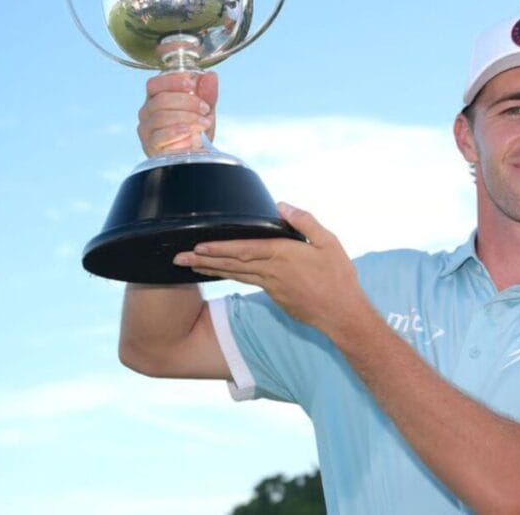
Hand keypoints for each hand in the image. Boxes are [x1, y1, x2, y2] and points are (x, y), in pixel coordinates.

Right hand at [137, 71, 218, 156]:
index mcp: (157, 98)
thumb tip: (210, 75)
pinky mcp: (150, 145)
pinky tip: (191, 136)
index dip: (172, 81)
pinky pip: (160, 136)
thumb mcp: (205, 109)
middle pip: (160, 100)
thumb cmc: (196, 130)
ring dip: (187, 118)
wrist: (196, 155)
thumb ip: (207, 93)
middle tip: (205, 109)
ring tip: (203, 124)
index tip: (191, 83)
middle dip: (187, 102)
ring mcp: (147, 129)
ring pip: (161, 117)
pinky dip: (178, 134)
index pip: (155, 84)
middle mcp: (147, 111)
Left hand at [172, 202, 368, 335]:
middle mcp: (271, 271)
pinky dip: (229, 275)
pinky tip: (220, 272)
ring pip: (235, 274)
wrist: (341, 314)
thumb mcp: (328, 242)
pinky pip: (246, 281)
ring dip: (211, 268)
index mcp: (283, 255)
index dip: (219, 247)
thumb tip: (282, 205)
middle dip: (203, 260)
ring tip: (189, 265)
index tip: (198, 246)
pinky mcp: (274, 296)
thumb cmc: (338, 276)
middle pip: (232, 263)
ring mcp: (271, 286)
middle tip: (177, 258)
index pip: (244, 249)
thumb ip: (305, 222)